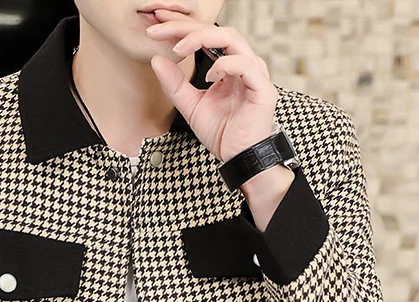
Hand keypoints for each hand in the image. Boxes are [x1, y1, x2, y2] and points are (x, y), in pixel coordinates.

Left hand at [146, 9, 277, 162]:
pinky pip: (244, 64)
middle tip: (161, 28)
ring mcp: (254, 73)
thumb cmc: (222, 133)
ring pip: (232, 38)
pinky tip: (208, 76)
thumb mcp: (191, 106)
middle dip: (187, 26)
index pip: (205, 37)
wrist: (238, 158)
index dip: (181, 28)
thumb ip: (175, 85)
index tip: (156, 27)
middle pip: (217, 30)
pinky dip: (223, 65)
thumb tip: (156, 60)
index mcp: (228, 66)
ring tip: (179, 48)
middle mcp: (243, 64)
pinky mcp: (262, 88)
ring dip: (202, 37)